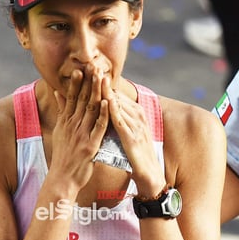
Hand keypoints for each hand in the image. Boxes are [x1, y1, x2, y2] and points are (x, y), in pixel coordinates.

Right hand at [50, 66, 108, 190]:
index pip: (71, 98)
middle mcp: (72, 126)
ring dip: (96, 92)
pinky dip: (102, 114)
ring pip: (90, 109)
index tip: (81, 68)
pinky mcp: (90, 146)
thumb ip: (61, 111)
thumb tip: (58, 92)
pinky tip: (106, 102)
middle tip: (93, 65)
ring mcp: (81, 135)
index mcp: (66, 122)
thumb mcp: (59, 131)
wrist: (62, 178)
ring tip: (101, 76)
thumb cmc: (63, 156)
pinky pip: (98, 127)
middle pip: (81, 100)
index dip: (77, 83)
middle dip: (88, 82)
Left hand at [101, 77, 165, 196]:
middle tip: (91, 64)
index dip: (102, 82)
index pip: (115, 94)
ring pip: (119, 104)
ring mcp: (135, 126)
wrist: (148, 175)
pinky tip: (107, 101)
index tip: (90, 69)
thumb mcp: (125, 133)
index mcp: (134, 114)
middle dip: (104, 81)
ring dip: (108, 90)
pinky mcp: (132, 137)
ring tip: (96, 75)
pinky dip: (114, 110)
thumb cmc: (134, 155)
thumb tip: (106, 107)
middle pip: (117, 95)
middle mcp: (136, 116)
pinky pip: (122, 122)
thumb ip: (117, 120)